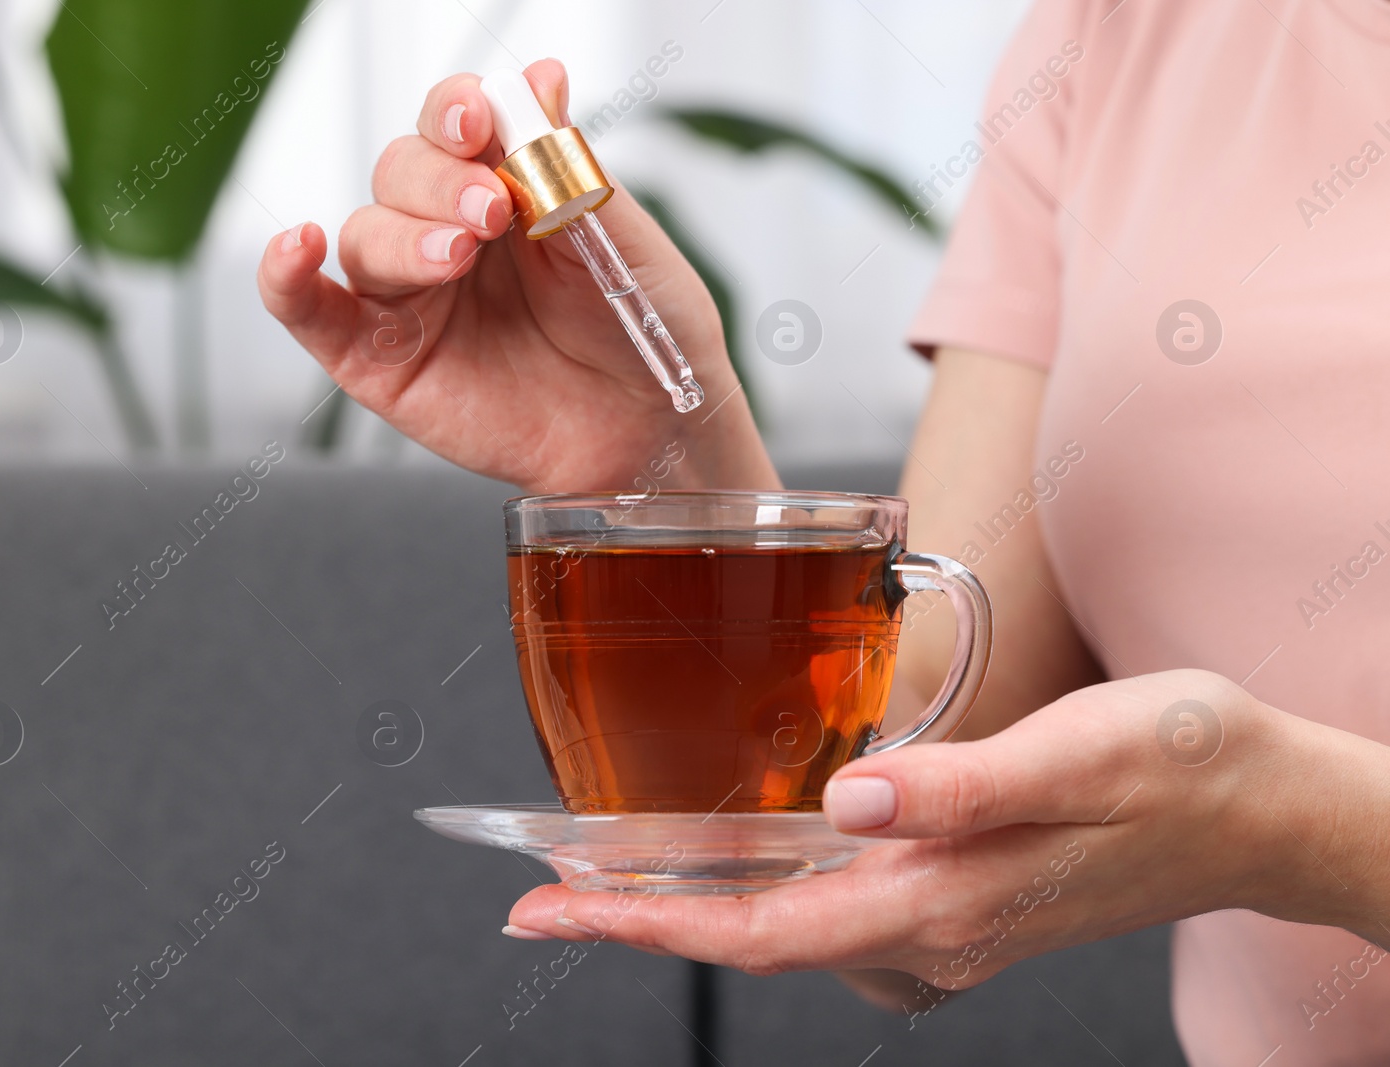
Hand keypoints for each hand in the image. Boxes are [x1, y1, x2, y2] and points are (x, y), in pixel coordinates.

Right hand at [258, 59, 775, 492]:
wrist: (651, 432)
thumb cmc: (645, 334)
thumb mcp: (620, 239)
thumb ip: (568, 164)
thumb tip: (540, 76)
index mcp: (506, 187)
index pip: (454, 123)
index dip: (456, 110)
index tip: (479, 119)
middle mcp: (448, 232)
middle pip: (401, 170)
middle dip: (439, 179)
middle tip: (491, 211)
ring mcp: (411, 296)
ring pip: (365, 234)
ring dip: (402, 233)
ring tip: (458, 255)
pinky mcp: (379, 359)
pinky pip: (310, 312)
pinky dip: (286, 277)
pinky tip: (298, 248)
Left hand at [505, 670, 1389, 1002]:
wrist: (1265, 808)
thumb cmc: (1187, 769)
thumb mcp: (1089, 756)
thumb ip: (965, 786)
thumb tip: (848, 804)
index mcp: (950, 899)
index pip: (769, 929)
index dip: (654, 921)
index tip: (559, 907)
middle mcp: (933, 930)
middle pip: (755, 937)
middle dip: (641, 918)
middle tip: (538, 894)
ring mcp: (943, 922)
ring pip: (785, 926)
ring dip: (687, 903)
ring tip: (601, 873)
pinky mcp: (954, 895)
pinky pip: (828, 906)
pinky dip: (753, 887)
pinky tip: (723, 854)